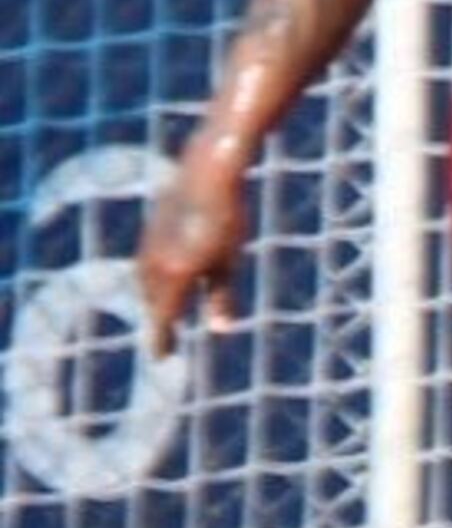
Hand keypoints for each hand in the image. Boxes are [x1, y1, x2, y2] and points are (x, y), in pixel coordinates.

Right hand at [137, 159, 247, 357]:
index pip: (163, 318)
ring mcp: (150, 242)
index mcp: (175, 274)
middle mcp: (156, 262)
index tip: (162, 357)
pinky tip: (163, 275)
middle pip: (153, 301)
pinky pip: (146, 261)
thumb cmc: (227, 218)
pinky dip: (153, 276)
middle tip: (165, 338)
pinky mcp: (151, 225)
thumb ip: (221, 297)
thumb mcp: (229, 262)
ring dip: (153, 298)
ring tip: (162, 309)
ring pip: (146, 281)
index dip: (162, 340)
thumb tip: (220, 330)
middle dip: (159, 319)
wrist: (209, 169)